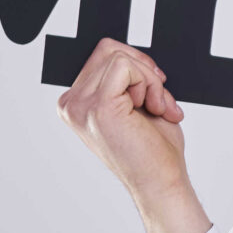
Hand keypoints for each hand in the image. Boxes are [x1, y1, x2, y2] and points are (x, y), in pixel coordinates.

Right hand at [55, 38, 211, 232]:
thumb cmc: (153, 150)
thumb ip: (125, 78)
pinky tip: (153, 108)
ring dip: (150, 81)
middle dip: (145, 71)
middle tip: (159, 102)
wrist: (161, 182)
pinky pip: (126, 66)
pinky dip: (149, 83)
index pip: (102, 55)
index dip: (137, 67)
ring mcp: (81, 105)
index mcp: (76, 103)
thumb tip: (130, 51)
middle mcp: (72, 104)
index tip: (154, 93)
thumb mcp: (136, 103)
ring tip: (157, 109)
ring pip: (120, 57)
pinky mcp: (98, 106)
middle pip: (109, 50)